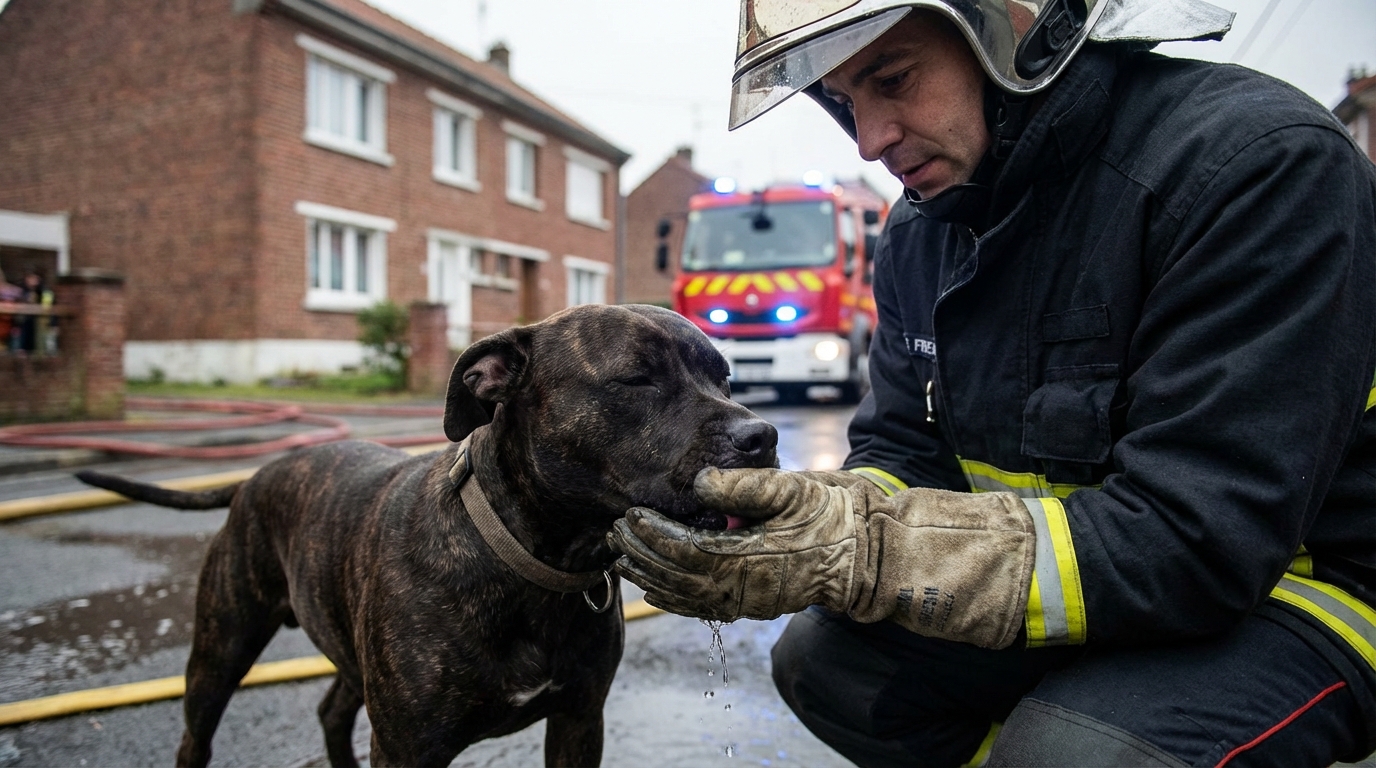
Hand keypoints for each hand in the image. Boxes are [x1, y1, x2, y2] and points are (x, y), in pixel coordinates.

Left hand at [609, 467, 1036, 648]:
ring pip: (685, 597)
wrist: (873, 554)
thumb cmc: (837, 516)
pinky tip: (657, 588)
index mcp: (749, 560)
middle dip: (641, 555)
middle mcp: (743, 589)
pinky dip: (675, 598)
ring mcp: (749, 602)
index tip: (629, 513)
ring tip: (623, 556)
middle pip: (676, 578)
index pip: (684, 551)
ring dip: (651, 577)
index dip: (653, 534)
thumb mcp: (792, 489)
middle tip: (614, 532)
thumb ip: (742, 486)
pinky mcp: (755, 604)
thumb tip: (698, 481)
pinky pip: (704, 607)